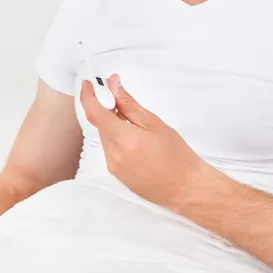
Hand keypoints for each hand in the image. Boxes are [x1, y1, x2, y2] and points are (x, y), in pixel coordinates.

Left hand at [80, 73, 208, 212]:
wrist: (185, 187)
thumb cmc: (176, 155)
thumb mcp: (153, 122)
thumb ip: (128, 103)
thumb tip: (113, 85)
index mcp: (123, 139)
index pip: (94, 113)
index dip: (87, 95)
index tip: (88, 84)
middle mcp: (113, 155)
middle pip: (100, 125)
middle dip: (106, 109)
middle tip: (118, 97)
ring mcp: (114, 168)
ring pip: (105, 137)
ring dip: (113, 125)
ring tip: (135, 123)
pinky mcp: (117, 175)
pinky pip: (110, 150)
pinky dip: (117, 139)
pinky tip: (135, 139)